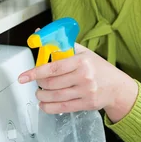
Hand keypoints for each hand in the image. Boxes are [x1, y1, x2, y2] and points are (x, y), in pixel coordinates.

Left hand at [18, 43, 138, 122]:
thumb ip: (63, 45)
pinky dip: (48, 107)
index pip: (54, 67)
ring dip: (41, 96)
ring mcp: (85, 92)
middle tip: (37, 82)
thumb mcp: (84, 52)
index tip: (23, 77)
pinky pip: (62, 108)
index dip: (35, 72)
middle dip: (39, 84)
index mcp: (82, 61)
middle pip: (52, 83)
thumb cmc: (98, 67)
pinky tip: (44, 104)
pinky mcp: (86, 105)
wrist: (117, 87)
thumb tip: (40, 33)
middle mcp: (84, 77)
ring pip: (55, 97)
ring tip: (39, 93)